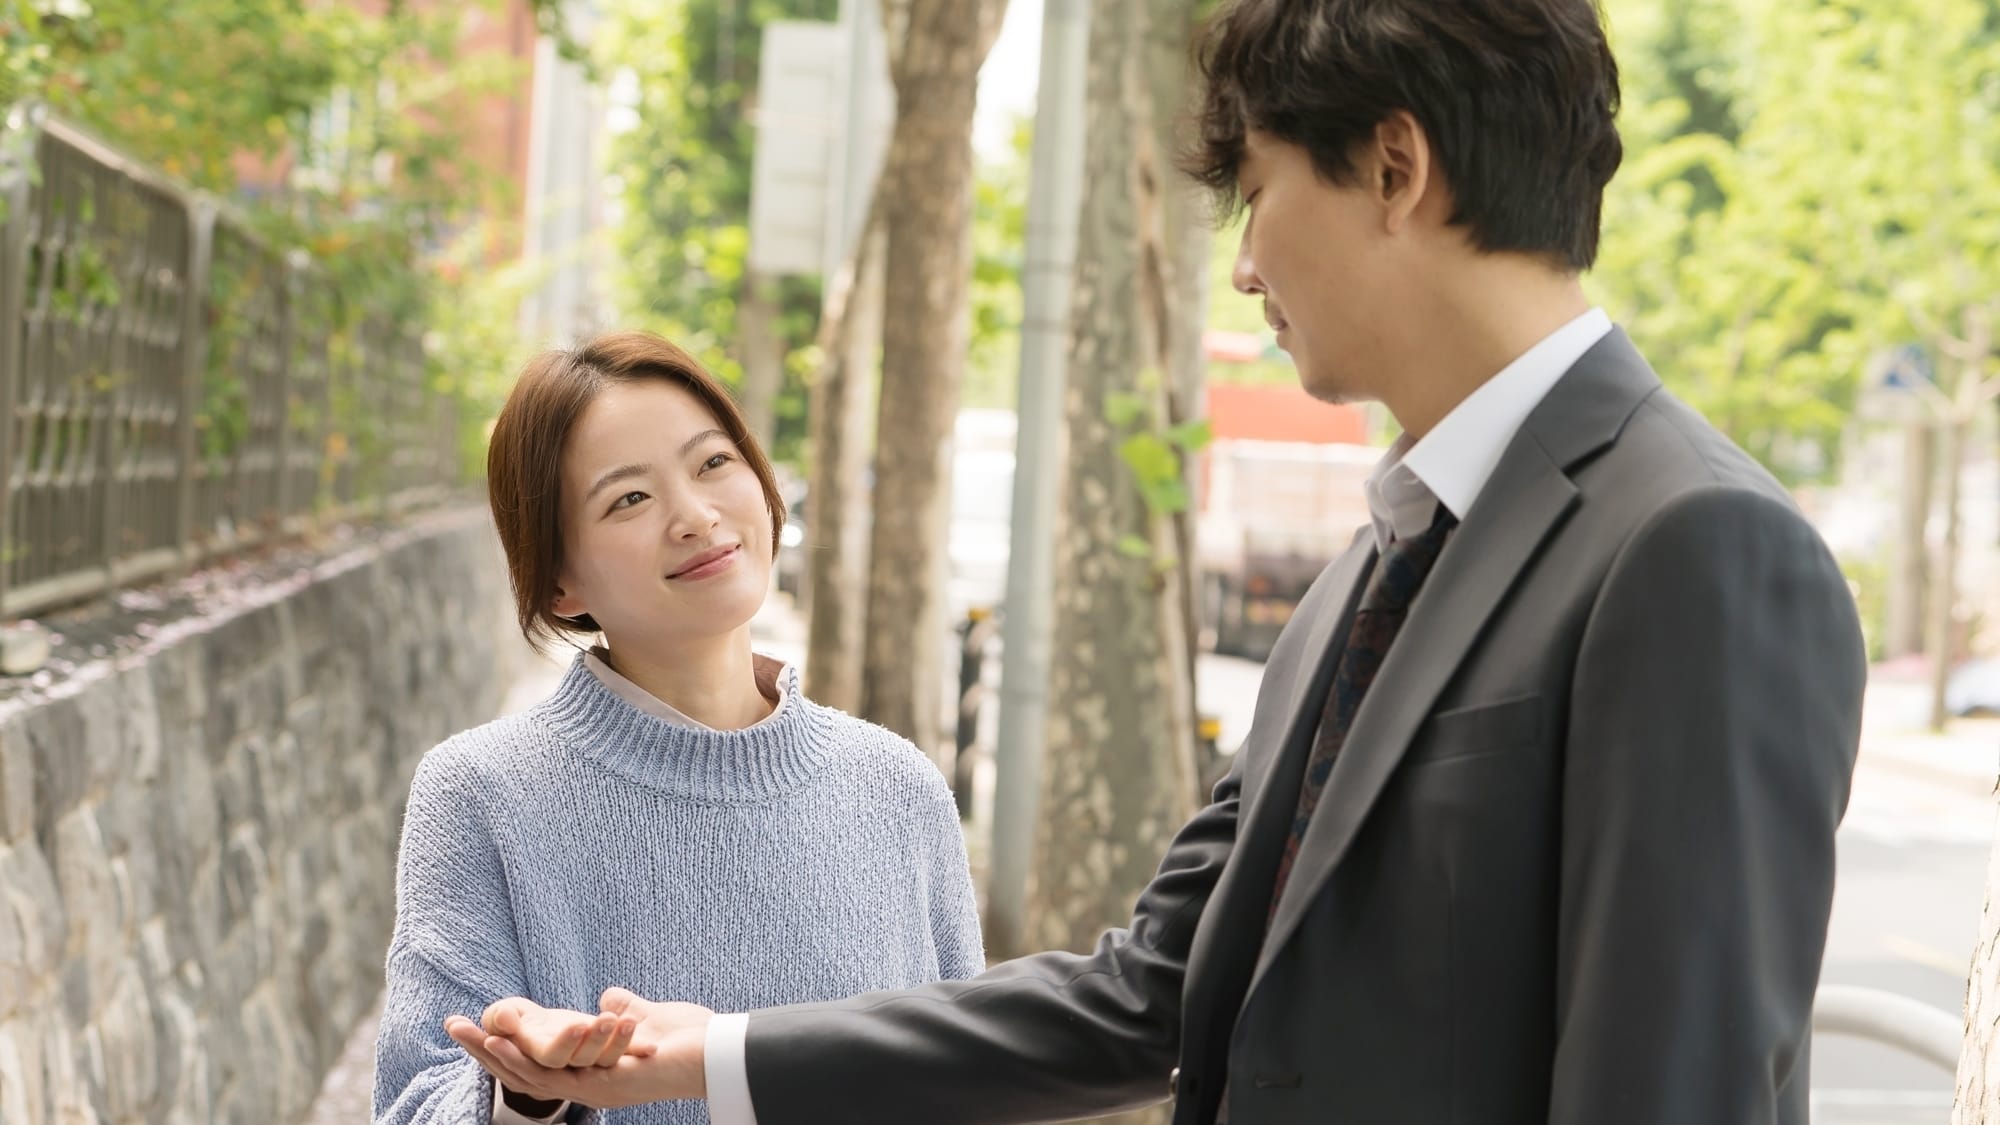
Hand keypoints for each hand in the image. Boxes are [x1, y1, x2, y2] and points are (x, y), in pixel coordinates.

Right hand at [448, 988, 714, 1108]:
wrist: (721, 1052)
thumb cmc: (691, 1038)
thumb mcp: (644, 1019)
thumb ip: (622, 1010)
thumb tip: (607, 999)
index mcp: (595, 1071)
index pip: (539, 1062)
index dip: (506, 1047)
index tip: (476, 1026)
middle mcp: (589, 1085)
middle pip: (524, 1072)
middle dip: (486, 1050)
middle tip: (453, 1026)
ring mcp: (595, 1088)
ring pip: (531, 1076)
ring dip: (497, 1054)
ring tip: (469, 1032)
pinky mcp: (605, 1085)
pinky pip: (556, 1075)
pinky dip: (525, 1059)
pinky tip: (504, 1042)